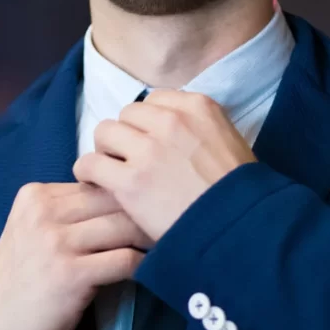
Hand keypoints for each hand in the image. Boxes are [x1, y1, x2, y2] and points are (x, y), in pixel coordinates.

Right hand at [0, 182, 153, 329]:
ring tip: (165, 242)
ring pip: (123, 225)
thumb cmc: (24, 277)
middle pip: (113, 199)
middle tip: (167, 222)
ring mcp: (56, 243)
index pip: (97, 182)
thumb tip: (124, 196)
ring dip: (148, 236)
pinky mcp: (70, 275)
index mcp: (35, 195)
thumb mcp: (34, 229)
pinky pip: (124, 260)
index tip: (148, 205)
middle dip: (143, 210)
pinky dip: (143, 263)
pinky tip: (149, 268)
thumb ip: (68, 209)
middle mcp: (43, 213)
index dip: (126, 194)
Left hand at [72, 90, 256, 243]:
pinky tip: (95, 182)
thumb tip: (171, 130)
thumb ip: (198, 128)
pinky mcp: (130, 181)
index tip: (148, 141)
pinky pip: (90, 163)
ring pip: (105, 132)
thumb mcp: (229, 141)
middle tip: (128, 158)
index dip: (147, 123)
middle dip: (126, 134)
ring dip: (106, 150)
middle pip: (128, 114)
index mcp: (197, 107)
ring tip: (111, 170)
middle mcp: (171, 121)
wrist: (240, 228)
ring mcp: (149, 149)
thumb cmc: (239, 192)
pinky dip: (89, 172)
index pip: (154, 101)